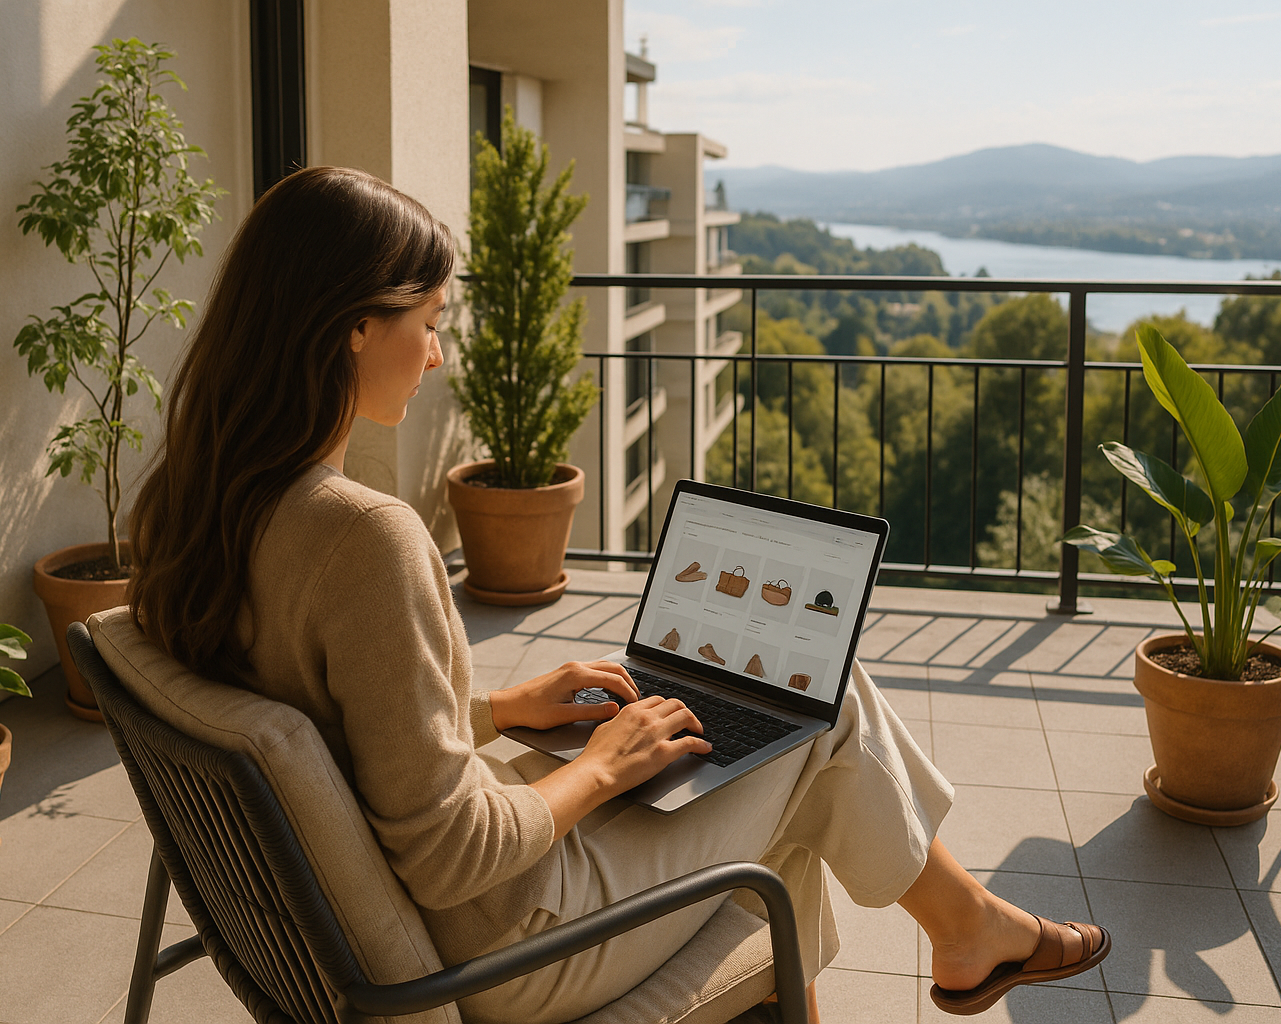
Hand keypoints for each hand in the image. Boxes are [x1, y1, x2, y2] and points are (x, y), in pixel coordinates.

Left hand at [488, 660, 640, 731]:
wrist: (510, 704)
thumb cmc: (532, 712)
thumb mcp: (563, 715)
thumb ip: (592, 712)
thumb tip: (615, 709)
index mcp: (576, 675)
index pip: (613, 679)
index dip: (628, 692)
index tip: (637, 705)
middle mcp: (576, 666)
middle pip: (613, 667)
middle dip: (629, 682)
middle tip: (637, 699)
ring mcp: (572, 667)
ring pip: (605, 666)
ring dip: (619, 678)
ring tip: (628, 695)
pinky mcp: (568, 672)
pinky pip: (596, 670)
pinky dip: (609, 678)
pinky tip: (611, 690)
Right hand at [577, 695, 712, 797]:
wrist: (596, 772)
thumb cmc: (596, 755)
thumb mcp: (605, 727)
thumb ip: (619, 720)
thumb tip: (622, 721)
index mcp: (633, 711)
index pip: (658, 700)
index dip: (667, 707)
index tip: (670, 714)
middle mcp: (647, 718)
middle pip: (675, 704)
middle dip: (684, 712)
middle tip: (688, 721)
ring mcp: (657, 734)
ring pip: (686, 717)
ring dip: (695, 723)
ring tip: (698, 731)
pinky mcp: (664, 753)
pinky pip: (690, 743)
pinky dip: (701, 744)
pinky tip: (704, 747)